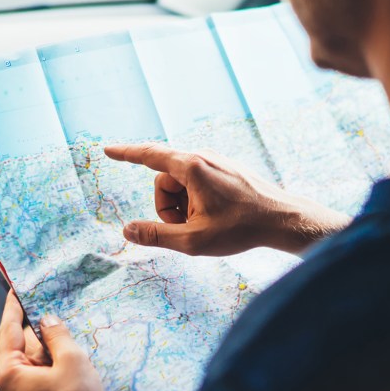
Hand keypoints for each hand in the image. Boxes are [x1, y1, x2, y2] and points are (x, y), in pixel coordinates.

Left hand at [0, 292, 125, 390]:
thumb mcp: (71, 360)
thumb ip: (58, 335)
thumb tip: (49, 322)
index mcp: (10, 370)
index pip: (9, 327)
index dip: (14, 305)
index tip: (15, 288)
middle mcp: (12, 383)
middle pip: (24, 343)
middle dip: (39, 326)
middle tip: (51, 306)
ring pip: (37, 360)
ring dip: (52, 347)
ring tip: (70, 337)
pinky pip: (46, 375)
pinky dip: (57, 364)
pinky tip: (74, 361)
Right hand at [105, 143, 350, 255]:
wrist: (283, 219)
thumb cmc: (240, 229)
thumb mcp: (192, 240)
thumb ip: (156, 235)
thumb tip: (127, 231)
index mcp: (191, 167)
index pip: (148, 155)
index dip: (125, 154)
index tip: (106, 150)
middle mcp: (202, 156)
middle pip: (163, 180)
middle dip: (166, 206)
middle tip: (187, 228)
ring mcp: (215, 161)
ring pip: (180, 183)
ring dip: (183, 206)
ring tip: (204, 223)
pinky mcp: (225, 168)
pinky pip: (197, 182)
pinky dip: (196, 201)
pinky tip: (216, 216)